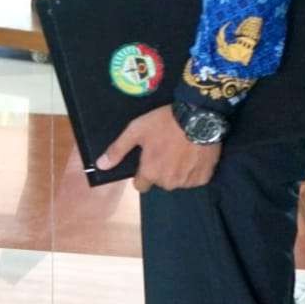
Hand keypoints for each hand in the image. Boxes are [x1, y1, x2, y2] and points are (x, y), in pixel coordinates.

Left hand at [97, 105, 220, 192]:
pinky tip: (192, 155)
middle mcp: (168, 182)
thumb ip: (117, 150)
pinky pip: (194, 179)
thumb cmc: (163, 124)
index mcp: (150, 173)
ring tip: (179, 151)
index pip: (140, 186)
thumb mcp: (135, 131)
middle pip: (160, 182)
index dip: (142, 173)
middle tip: (165, 151)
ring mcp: (188, 182)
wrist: (199, 118)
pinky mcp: (204, 178)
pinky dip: (193, 170)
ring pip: (177, 181)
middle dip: (160, 171)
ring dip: (177, 171)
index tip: (147, 160)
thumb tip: (100, 166)